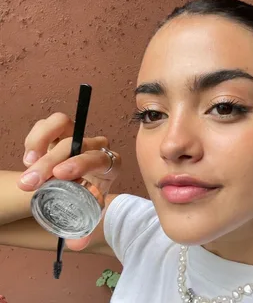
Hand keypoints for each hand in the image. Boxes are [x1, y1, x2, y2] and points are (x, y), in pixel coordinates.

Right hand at [17, 112, 120, 249]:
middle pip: (77, 143)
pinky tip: (29, 157)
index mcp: (109, 165)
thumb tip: (76, 245)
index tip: (60, 175)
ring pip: (62, 123)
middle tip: (30, 181)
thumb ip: (84, 228)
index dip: (81, 163)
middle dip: (51, 161)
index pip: (100, 158)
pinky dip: (35, 138)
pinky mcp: (61, 130)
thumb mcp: (89, 210)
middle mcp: (96, 146)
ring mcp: (78, 135)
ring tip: (28, 164)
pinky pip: (47, 125)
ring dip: (42, 141)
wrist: (83, 181)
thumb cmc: (89, 194)